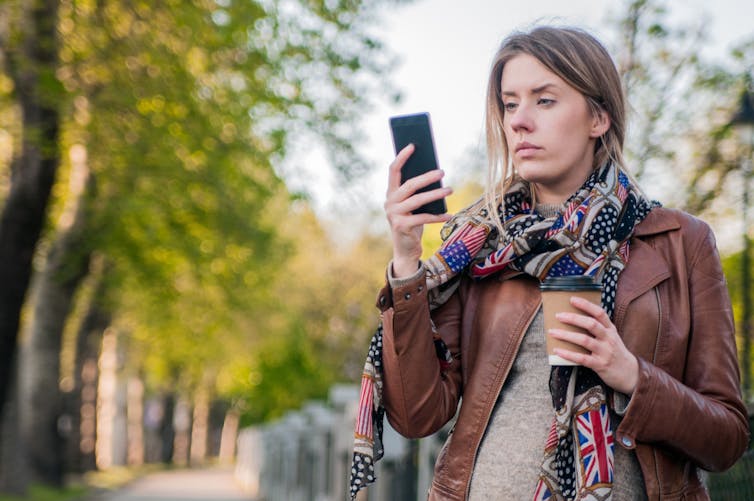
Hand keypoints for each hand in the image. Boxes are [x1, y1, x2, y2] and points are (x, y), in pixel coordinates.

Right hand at [385, 144, 451, 277]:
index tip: (412, 145)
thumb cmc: (412, 223)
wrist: (405, 250)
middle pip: (409, 185)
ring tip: (450, 190)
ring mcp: (394, 215)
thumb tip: (436, 174)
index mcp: (391, 193)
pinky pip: (423, 218)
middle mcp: (389, 202)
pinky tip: (449, 214)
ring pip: (418, 200)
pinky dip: (438, 217)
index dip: (402, 157)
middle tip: (442, 171)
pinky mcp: (401, 226)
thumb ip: (417, 192)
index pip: (393, 170)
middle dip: (427, 177)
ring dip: (436, 194)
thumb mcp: (413, 206)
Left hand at [548, 296, 638, 394]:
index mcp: (610, 330)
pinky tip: (557, 351)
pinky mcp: (600, 365)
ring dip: (566, 335)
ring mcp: (605, 352)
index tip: (572, 299)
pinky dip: (568, 354)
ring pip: (584, 340)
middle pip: (591, 324)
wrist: (631, 374)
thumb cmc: (616, 353)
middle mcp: (608, 339)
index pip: (599, 313)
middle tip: (558, 315)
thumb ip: (599, 328)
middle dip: (573, 318)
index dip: (586, 305)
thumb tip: (575, 318)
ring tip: (553, 332)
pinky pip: (582, 358)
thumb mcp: (611, 337)